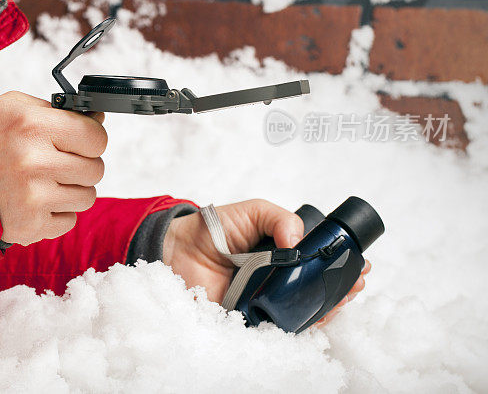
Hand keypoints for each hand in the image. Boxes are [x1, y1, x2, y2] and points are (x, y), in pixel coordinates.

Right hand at [0, 91, 106, 245]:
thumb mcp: (14, 107)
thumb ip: (59, 110)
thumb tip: (98, 120)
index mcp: (32, 126)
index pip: (96, 138)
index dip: (90, 139)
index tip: (79, 141)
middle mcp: (34, 162)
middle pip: (95, 169)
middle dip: (81, 164)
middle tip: (57, 161)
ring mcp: (33, 197)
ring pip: (87, 197)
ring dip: (72, 190)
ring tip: (45, 181)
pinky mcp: (29, 225)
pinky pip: (69, 220)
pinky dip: (56, 213)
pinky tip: (35, 200)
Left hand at [163, 199, 369, 326]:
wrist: (178, 248)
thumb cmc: (215, 229)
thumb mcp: (253, 211)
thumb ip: (278, 219)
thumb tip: (297, 240)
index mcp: (284, 255)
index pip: (320, 264)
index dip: (343, 264)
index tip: (359, 263)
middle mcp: (279, 280)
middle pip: (319, 289)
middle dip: (344, 286)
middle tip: (357, 280)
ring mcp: (266, 301)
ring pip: (305, 310)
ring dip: (329, 305)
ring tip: (344, 294)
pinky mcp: (250, 320)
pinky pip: (278, 326)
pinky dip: (297, 323)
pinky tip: (314, 314)